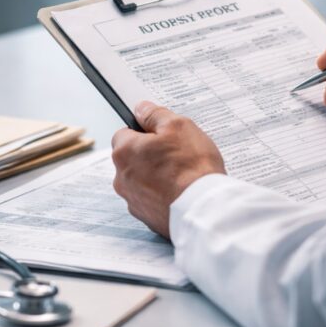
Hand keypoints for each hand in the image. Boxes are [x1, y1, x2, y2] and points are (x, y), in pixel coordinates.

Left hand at [111, 101, 225, 239]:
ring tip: (182, 176)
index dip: (145, 132)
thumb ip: (155, 115)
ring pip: (142, 180)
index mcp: (125, 152)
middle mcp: (122, 178)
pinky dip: (162, 196)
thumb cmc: (192, 167)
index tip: (162, 136)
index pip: (124, 134)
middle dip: (150, 155)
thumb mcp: (178, 126)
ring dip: (156, 177)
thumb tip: (141, 109)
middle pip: (133, 159)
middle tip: (177, 155)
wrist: (204, 208)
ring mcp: (133, 200)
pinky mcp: (146, 217)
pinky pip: (151, 200)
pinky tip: (181, 193)